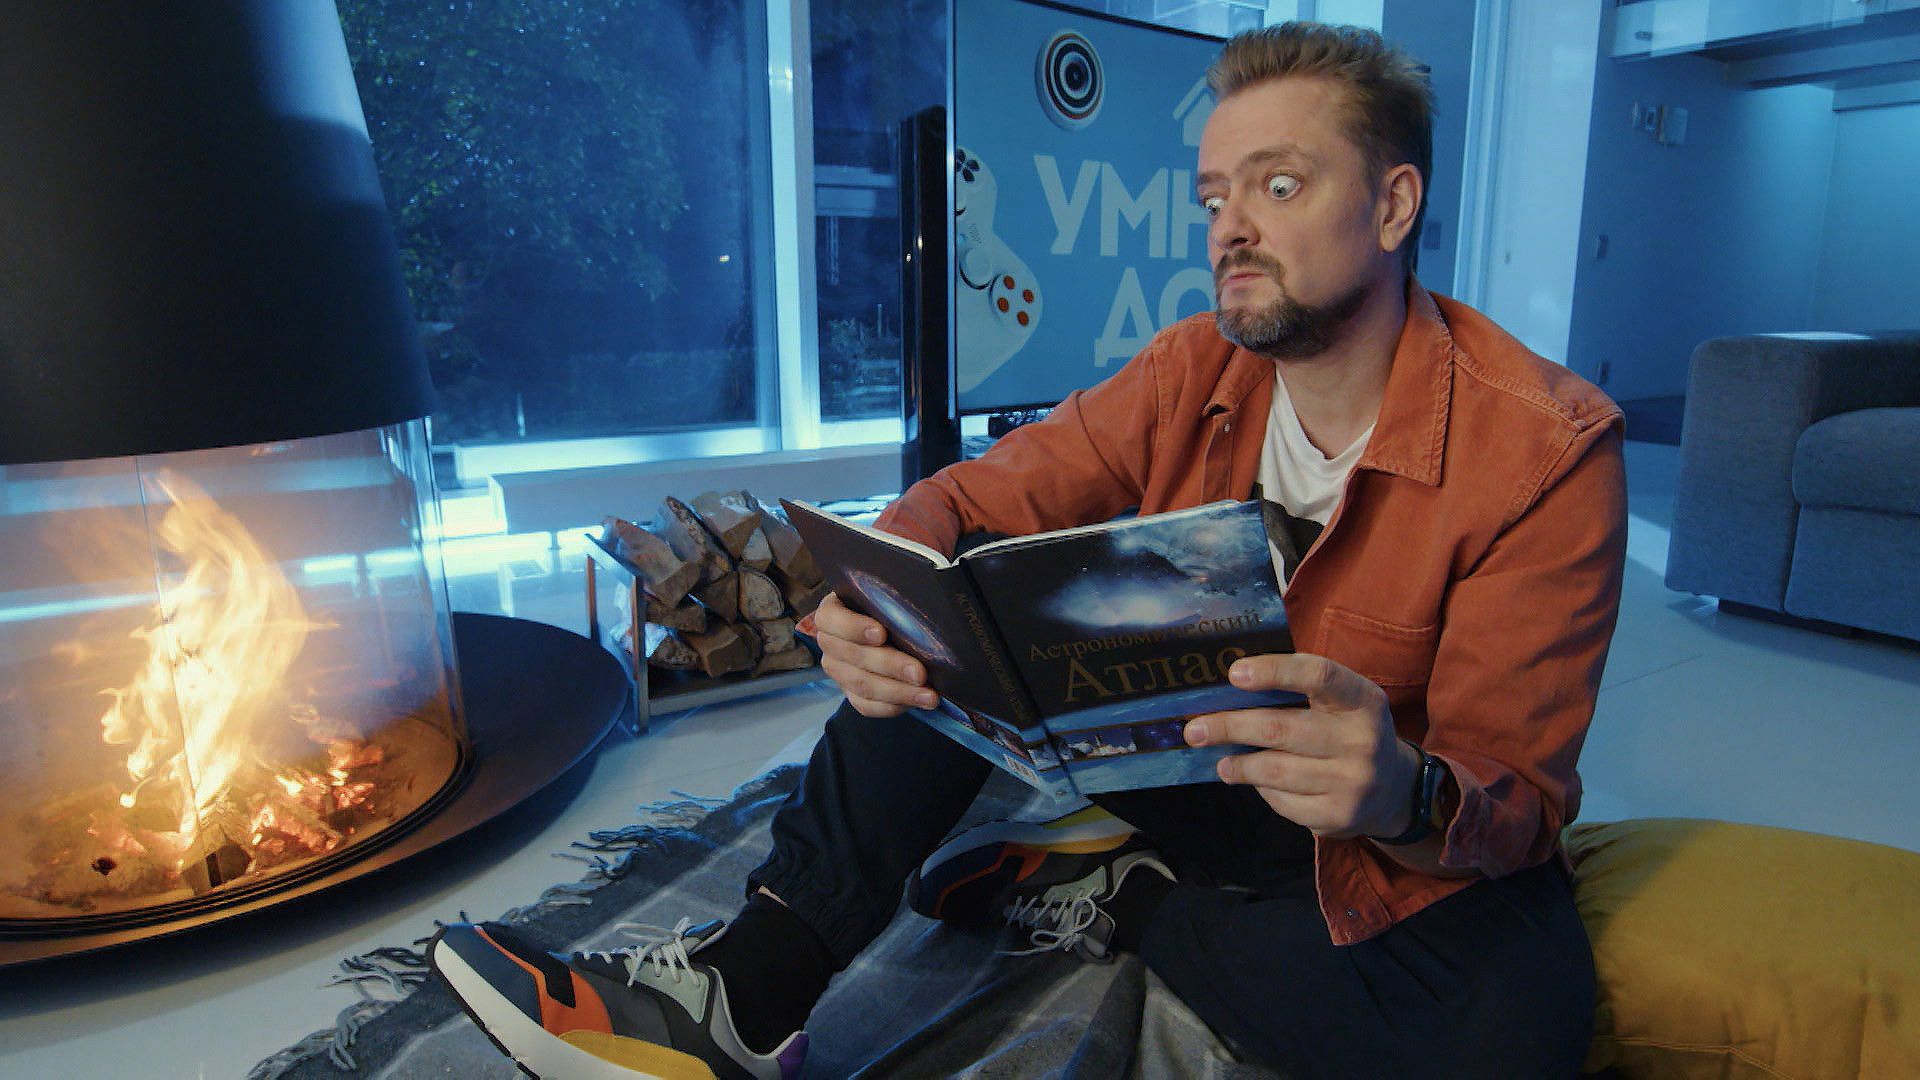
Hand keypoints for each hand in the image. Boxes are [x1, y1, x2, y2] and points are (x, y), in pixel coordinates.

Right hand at [811, 591, 940, 717]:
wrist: (897, 627)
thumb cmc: (893, 604)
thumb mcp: (892, 591)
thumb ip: (897, 592)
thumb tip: (922, 590)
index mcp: (833, 611)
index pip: (830, 620)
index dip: (852, 627)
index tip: (881, 633)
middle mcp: (830, 642)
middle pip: (852, 657)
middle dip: (889, 666)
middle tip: (920, 672)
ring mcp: (839, 670)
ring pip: (862, 685)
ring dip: (898, 692)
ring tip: (929, 695)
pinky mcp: (851, 693)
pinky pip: (867, 706)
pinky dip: (894, 706)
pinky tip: (918, 702)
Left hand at [1184, 652, 1418, 838]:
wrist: (1393, 789)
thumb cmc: (1348, 732)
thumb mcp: (1342, 703)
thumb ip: (1299, 690)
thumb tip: (1229, 687)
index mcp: (1362, 700)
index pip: (1318, 675)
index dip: (1274, 672)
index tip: (1234, 674)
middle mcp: (1362, 740)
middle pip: (1280, 729)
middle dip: (1230, 726)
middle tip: (1194, 729)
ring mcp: (1352, 782)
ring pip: (1274, 770)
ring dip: (1238, 765)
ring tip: (1221, 761)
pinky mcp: (1338, 816)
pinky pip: (1283, 802)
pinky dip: (1262, 790)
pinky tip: (1254, 782)